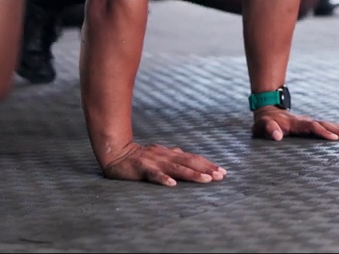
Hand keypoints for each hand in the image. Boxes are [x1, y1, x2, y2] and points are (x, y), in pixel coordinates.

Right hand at [100, 141, 227, 186]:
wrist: (116, 154)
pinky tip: (172, 184)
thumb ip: (173, 156)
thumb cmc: (139, 157)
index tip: (222, 171)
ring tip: (206, 180)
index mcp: (170, 153)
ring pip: (176, 168)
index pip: (193, 158)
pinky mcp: (142, 169)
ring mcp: (154, 162)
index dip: (208, 164)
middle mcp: (165, 156)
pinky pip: (154, 175)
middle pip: (189, 162)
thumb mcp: (159, 155)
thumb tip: (186, 154)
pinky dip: (163, 179)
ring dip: (192, 174)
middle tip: (220, 176)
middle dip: (206, 168)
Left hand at [251, 107, 338, 141]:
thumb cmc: (265, 122)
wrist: (268, 111)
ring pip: (327, 124)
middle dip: (338, 130)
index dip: (323, 132)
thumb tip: (278, 137)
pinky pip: (325, 126)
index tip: (334, 139)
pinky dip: (336, 128)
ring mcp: (309, 122)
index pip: (312, 127)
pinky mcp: (310, 125)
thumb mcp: (263, 126)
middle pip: (324, 124)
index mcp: (296, 123)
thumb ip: (270, 130)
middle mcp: (305, 121)